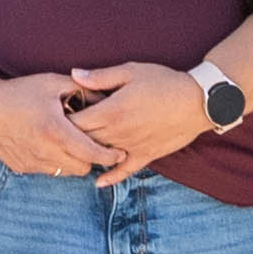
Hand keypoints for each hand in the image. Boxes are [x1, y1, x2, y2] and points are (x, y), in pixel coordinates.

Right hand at [0, 77, 115, 178]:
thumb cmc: (20, 91)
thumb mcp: (53, 83)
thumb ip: (82, 90)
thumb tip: (107, 97)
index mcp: (56, 131)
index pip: (92, 154)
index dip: (110, 156)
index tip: (119, 154)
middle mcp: (45, 151)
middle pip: (82, 168)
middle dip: (90, 159)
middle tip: (91, 145)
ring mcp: (31, 162)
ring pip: (64, 172)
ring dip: (71, 161)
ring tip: (67, 143)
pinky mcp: (21, 167)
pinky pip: (46, 171)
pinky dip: (52, 162)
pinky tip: (46, 144)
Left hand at [60, 62, 210, 181]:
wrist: (198, 101)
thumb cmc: (164, 82)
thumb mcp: (130, 71)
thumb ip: (100, 77)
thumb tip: (73, 75)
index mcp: (111, 111)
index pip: (76, 122)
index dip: (62, 120)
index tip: (55, 115)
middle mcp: (118, 132)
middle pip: (84, 140)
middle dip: (70, 138)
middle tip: (59, 134)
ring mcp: (131, 147)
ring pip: (100, 156)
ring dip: (87, 154)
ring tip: (74, 150)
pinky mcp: (146, 155)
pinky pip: (125, 171)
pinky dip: (111, 177)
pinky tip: (99, 182)